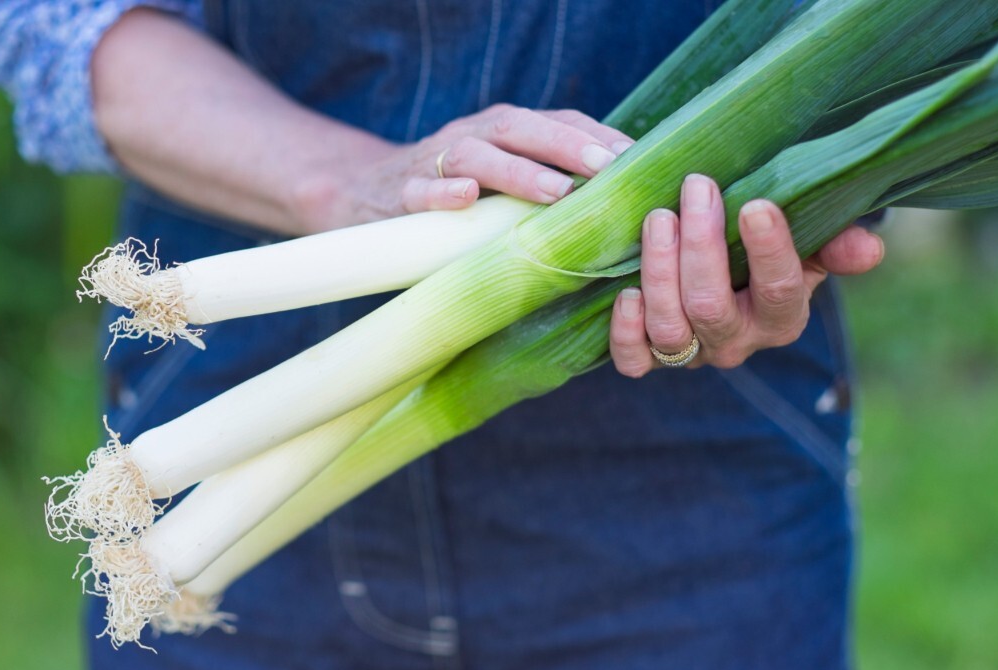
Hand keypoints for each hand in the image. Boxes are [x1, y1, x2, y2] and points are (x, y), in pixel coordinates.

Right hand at [309, 104, 634, 229]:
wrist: (359, 198)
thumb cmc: (450, 200)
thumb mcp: (499, 189)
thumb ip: (542, 193)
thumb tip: (613, 220)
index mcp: (501, 133)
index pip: (556, 122)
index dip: (595, 136)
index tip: (639, 158)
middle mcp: (470, 136)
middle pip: (521, 127)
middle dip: (567, 144)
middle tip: (608, 168)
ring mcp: (432, 164)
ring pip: (475, 154)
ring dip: (518, 170)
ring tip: (555, 191)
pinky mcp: (397, 195)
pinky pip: (417, 191)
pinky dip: (440, 193)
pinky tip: (465, 198)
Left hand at [609, 174, 884, 376]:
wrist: (720, 274)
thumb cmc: (762, 248)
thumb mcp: (808, 242)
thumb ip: (838, 243)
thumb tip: (870, 248)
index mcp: (782, 317)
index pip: (780, 289)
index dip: (769, 251)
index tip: (756, 205)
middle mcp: (737, 342)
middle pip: (712, 307)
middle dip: (701, 246)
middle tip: (696, 187)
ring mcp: (691, 353)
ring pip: (670, 328)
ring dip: (660, 272)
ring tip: (658, 219)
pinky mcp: (649, 358)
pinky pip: (633, 360)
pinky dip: (625, 331)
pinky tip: (626, 291)